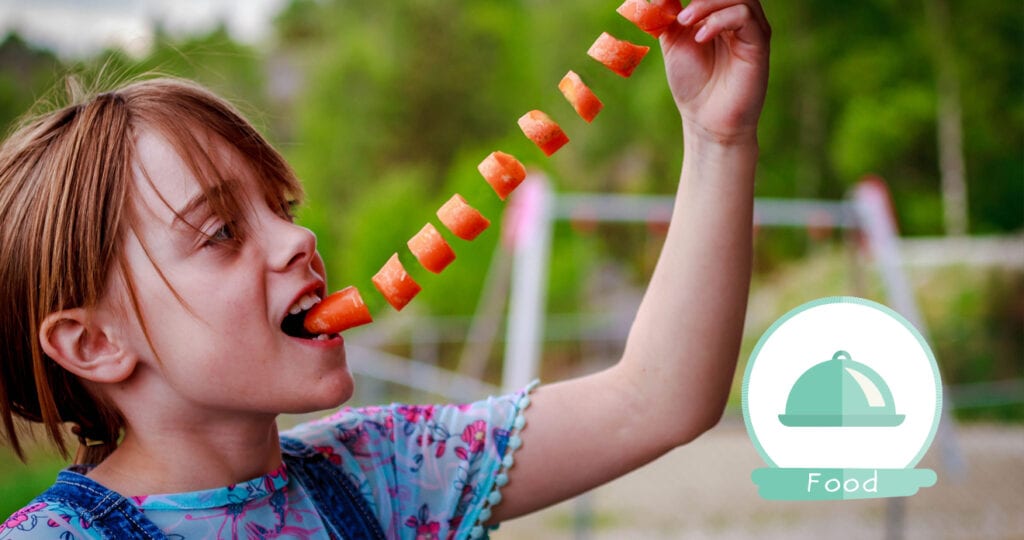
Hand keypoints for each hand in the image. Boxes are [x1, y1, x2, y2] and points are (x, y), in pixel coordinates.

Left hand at [661, 0, 770, 144]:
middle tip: (677, 12)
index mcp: (718, 13)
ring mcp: (751, 28)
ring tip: (684, 21)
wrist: (706, 119)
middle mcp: (738, 16)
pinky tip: (701, 38)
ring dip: (706, 3)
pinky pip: (745, 16)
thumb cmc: (692, 83)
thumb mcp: (674, 42)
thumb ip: (668, 15)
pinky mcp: (759, 42)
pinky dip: (719, 20)